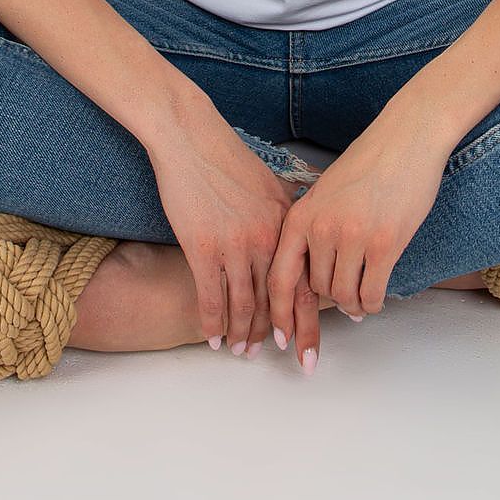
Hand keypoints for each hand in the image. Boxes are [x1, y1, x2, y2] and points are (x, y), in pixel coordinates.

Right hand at [146, 95, 316, 355]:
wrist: (191, 138)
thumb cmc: (227, 158)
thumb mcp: (271, 181)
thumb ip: (287, 211)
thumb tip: (302, 230)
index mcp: (286, 223)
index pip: (304, 282)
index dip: (307, 319)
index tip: (308, 344)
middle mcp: (266, 238)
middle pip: (278, 300)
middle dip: (283, 335)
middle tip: (289, 361)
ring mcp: (235, 245)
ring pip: (244, 305)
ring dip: (244, 334)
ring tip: (244, 351)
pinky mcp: (203, 247)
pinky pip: (211, 297)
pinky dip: (213, 323)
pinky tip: (214, 338)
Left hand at [265, 108, 447, 368]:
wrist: (406, 138)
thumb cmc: (369, 163)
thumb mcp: (326, 192)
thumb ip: (314, 228)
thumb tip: (313, 276)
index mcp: (301, 215)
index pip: (280, 277)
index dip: (278, 314)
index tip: (279, 339)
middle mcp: (322, 229)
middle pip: (317, 290)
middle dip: (330, 301)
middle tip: (344, 302)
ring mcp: (353, 237)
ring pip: (344, 296)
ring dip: (353, 305)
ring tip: (361, 300)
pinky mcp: (385, 244)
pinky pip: (372, 294)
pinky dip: (372, 304)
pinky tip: (375, 298)